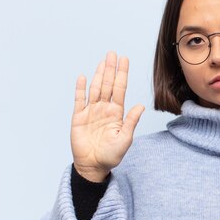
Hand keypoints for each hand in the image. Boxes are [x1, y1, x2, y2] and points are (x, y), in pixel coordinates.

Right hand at [71, 51, 144, 181]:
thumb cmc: (111, 155)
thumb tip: (140, 106)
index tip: (124, 60)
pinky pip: (79, 100)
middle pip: (107, 85)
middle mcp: (104, 109)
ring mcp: (91, 112)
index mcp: (116, 113)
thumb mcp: (125, 139)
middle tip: (113, 54)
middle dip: (110, 69)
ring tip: (103, 61)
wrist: (93, 166)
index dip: (122, 74)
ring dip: (98, 74)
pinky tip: (83, 77)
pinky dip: (81, 89)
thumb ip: (131, 121)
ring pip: (95, 89)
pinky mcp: (78, 117)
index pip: (120, 89)